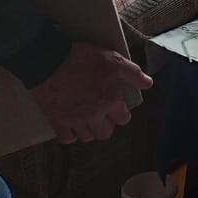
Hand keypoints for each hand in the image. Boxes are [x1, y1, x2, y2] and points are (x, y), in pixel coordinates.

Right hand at [29, 43, 152, 144]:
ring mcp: (74, 121)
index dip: (121, 112)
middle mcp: (94, 116)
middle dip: (106, 124)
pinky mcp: (57, 121)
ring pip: (87, 137)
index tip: (116, 105)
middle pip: (106, 133)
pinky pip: (67, 138)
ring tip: (87, 118)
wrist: (48, 62)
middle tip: (102, 113)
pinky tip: (71, 124)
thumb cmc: (81, 59)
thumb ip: (132, 73)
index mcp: (109, 102)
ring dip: (89, 130)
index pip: (123, 119)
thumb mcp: (112, 59)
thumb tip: (148, 83)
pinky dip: (70, 134)